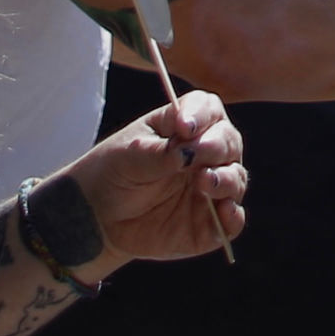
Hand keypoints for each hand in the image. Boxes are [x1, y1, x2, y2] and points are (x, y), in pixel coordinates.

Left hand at [72, 90, 246, 266]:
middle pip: (229, 142)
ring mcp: (210, 190)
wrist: (99, 214)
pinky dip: (234, 217)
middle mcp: (205, 156)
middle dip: (217, 147)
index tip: (184, 127)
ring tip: (204, 182)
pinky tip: (224, 212)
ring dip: (227, 179)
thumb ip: (161, 153)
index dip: (201, 116)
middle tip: (198, 155)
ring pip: (235, 179)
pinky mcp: (208, 225)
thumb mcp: (130, 155)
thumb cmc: (115, 171)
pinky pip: (232, 222)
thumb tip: (188, 153)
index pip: (208, 111)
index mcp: (187, 128)